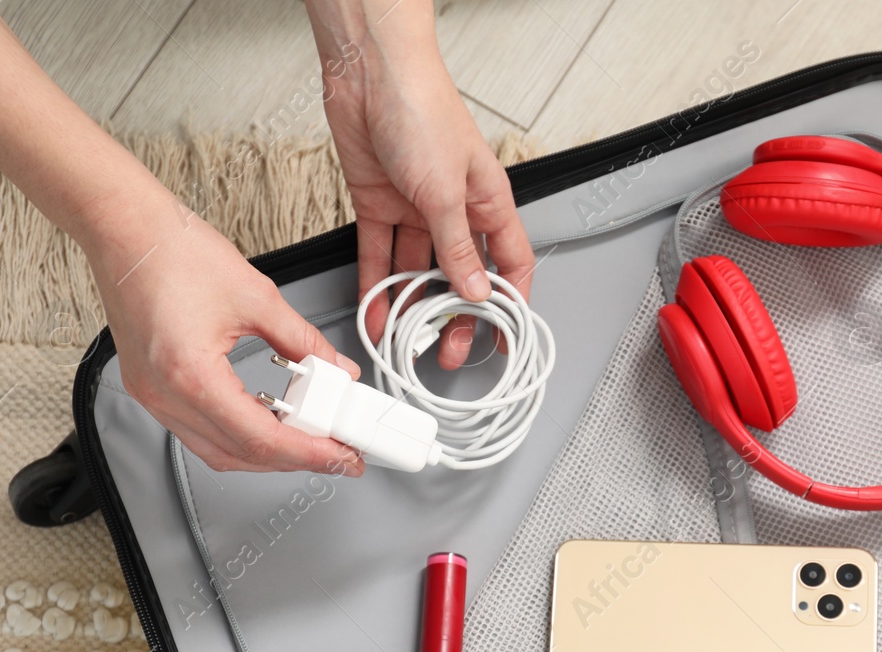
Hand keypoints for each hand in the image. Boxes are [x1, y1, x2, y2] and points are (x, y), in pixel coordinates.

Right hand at [84, 193, 366, 475]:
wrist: (126, 229)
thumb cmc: (173, 252)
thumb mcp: (258, 297)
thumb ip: (304, 341)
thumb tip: (335, 368)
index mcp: (189, 374)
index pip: (261, 438)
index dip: (309, 453)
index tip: (341, 455)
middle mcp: (163, 395)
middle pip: (240, 455)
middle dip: (294, 459)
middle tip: (335, 452)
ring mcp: (152, 396)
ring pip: (218, 452)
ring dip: (265, 454)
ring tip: (307, 440)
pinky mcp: (150, 389)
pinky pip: (198, 432)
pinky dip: (237, 436)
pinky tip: (266, 424)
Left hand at [312, 5, 535, 368]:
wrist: (371, 75)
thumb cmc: (423, 109)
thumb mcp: (446, 190)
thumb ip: (457, 246)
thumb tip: (472, 288)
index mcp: (488, 202)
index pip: (510, 264)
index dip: (511, 302)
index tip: (506, 336)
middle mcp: (455, 209)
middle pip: (461, 275)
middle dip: (455, 314)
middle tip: (448, 348)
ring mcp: (416, 208)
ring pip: (417, 269)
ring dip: (411, 305)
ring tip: (404, 336)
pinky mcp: (380, 204)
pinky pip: (380, 255)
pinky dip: (377, 284)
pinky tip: (375, 309)